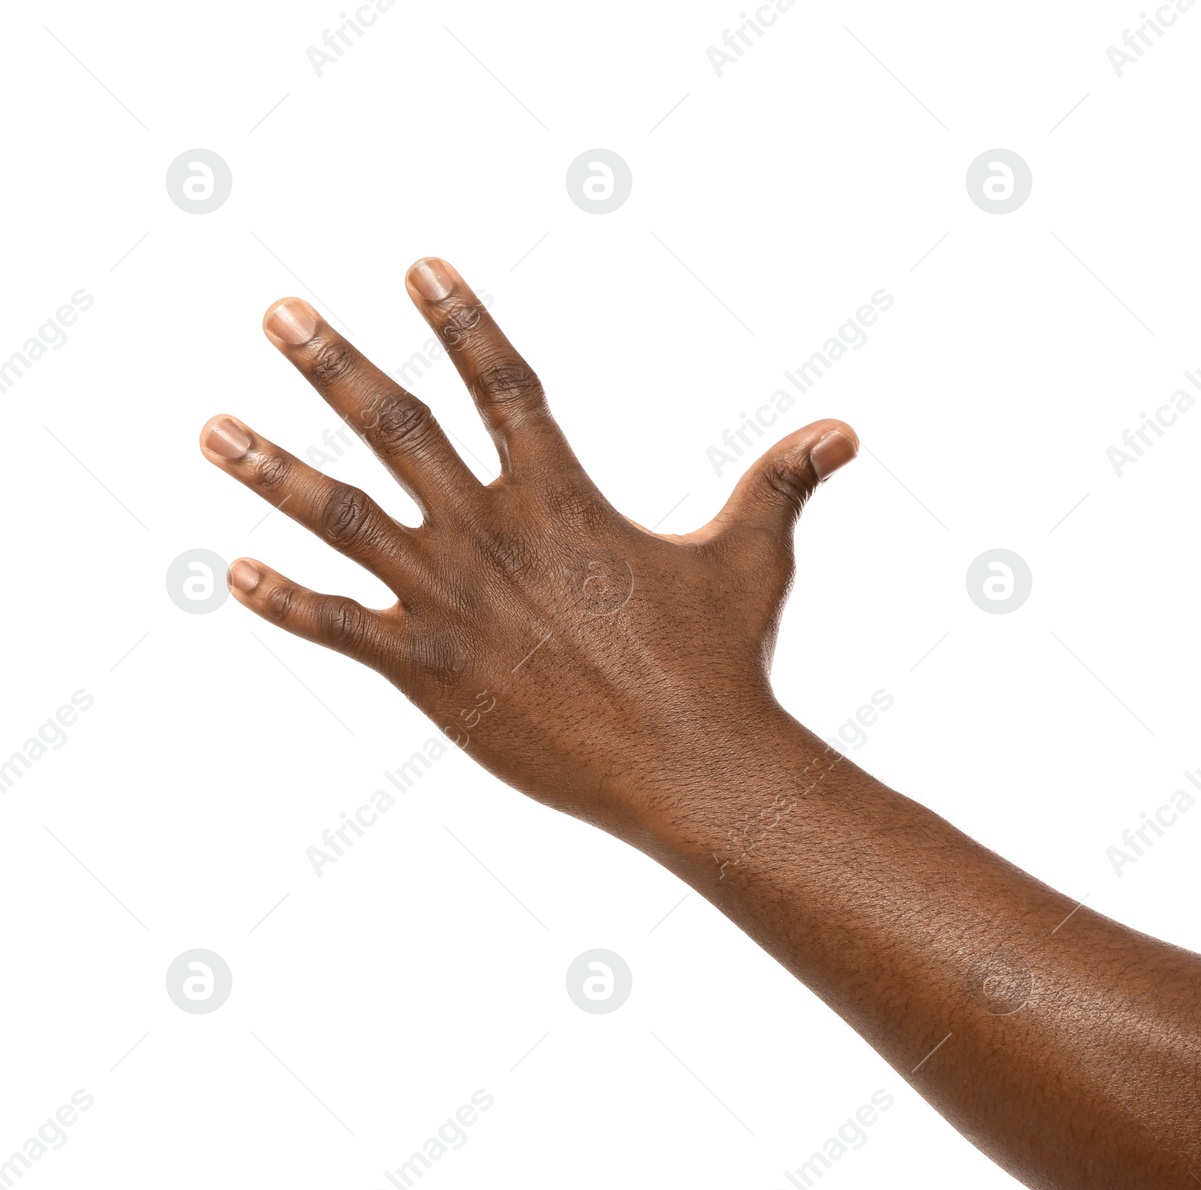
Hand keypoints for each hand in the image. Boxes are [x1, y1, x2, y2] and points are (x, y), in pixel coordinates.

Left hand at [200, 257, 856, 841]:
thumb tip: (847, 431)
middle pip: (394, 426)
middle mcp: (494, 535)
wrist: (693, 766)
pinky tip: (233, 572)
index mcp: (563, 497)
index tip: (417, 268)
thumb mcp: (755, 557)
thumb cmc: (726, 661)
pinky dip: (284, 601)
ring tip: (209, 428)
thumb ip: (783, 483)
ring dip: (270, 468)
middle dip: (331, 362)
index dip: (459, 319)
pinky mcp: (431, 674)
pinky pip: (340, 629)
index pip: (500, 382)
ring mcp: (453, 603)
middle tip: (276, 311)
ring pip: (343, 518)